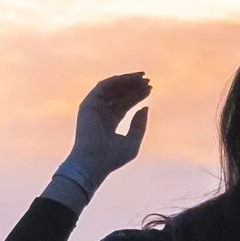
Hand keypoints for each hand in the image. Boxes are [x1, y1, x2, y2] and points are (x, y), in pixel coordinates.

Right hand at [67, 70, 149, 184]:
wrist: (93, 162)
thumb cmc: (112, 157)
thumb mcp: (133, 141)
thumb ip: (139, 125)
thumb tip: (145, 107)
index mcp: (110, 122)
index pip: (125, 103)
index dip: (138, 95)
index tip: (151, 88)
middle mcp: (101, 113)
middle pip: (120, 94)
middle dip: (134, 86)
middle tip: (148, 81)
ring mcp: (94, 108)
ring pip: (112, 88)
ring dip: (127, 81)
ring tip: (142, 78)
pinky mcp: (88, 104)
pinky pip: (104, 86)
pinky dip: (118, 80)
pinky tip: (132, 79)